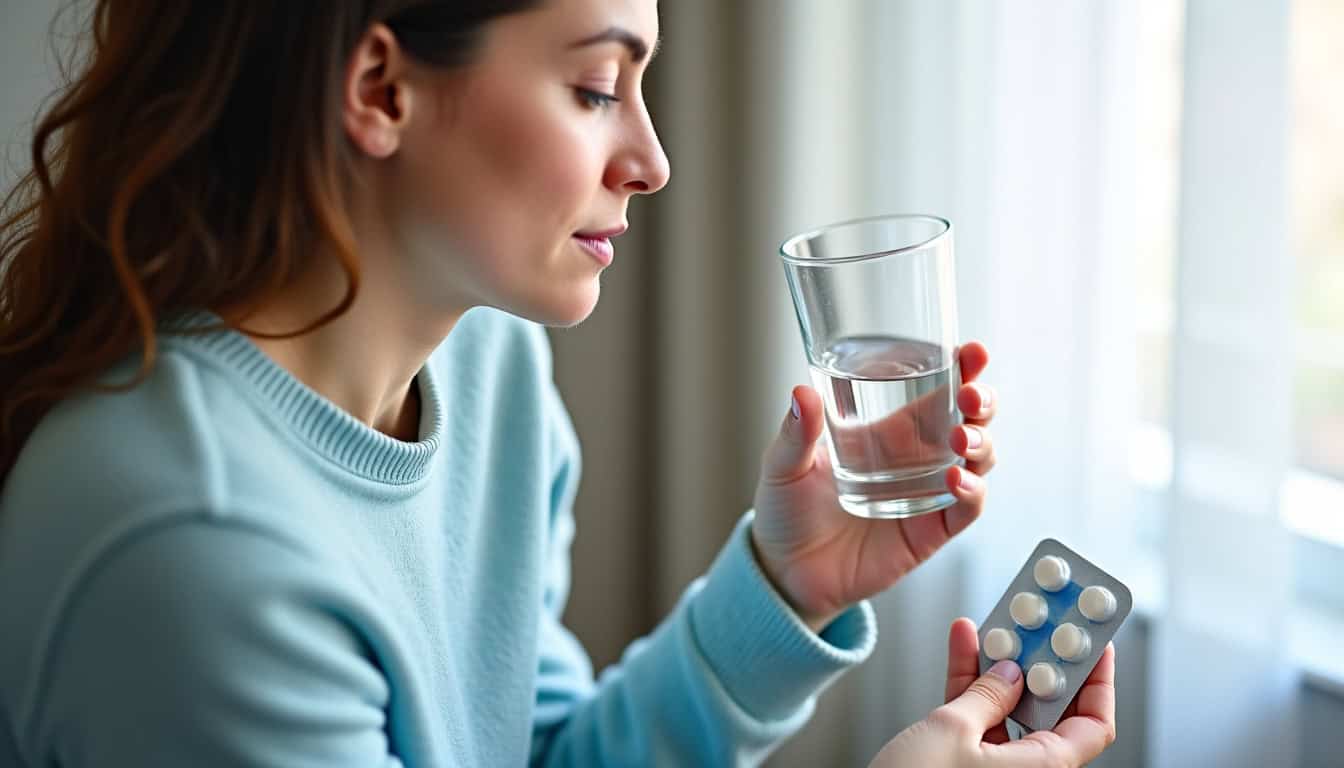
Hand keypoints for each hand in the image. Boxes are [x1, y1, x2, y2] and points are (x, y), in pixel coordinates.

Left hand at [750, 343, 996, 630]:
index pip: (935, 392)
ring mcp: (927, 494)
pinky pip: (965, 509)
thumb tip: (802, 394)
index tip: (971, 352)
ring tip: (962, 438)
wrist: (784, 572)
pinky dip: (971, 492)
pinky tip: (956, 479)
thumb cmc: (786, 512)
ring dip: (981, 443)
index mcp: (885, 433)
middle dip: (982, 402)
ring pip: (978, 460)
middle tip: (973, 395)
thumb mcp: (784, 466)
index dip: (960, 370)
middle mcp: (914, 459)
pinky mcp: (929, 532)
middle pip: (969, 421)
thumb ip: (796, 434)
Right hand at [868, 618, 1117, 767]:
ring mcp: (992, 767)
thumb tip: (1010, 672)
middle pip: (1049, 710)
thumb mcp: (952, 731)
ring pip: (1008, 707)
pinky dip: (968, 680)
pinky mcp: (961, 762)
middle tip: (1041, 625)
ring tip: (997, 625)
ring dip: (999, 663)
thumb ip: (986, 696)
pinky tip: (963, 644)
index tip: (1095, 644)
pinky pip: (976, 715)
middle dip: (1041, 662)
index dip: (1098, 682)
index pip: (1092, 725)